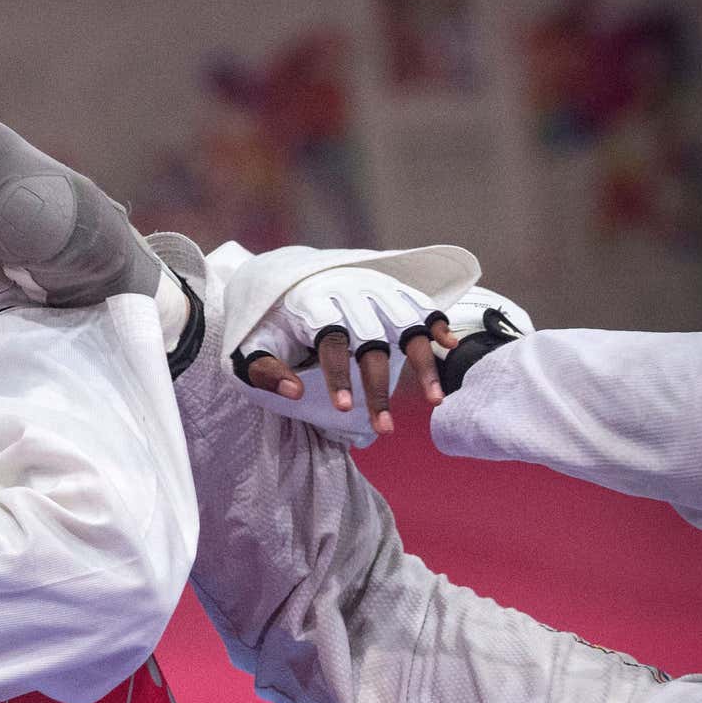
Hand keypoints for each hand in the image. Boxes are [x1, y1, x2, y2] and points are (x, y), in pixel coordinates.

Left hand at [237, 267, 457, 434]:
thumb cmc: (271, 320)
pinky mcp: (392, 289)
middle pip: (372, 341)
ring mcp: (375, 289)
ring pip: (407, 325)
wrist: (284, 273)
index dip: (338, 375)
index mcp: (312, 304)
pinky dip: (438, 322)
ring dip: (424, 363)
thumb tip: (292, 392)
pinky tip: (450, 345)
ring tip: (436, 400)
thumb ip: (265, 368)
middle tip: (384, 429)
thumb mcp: (252, 342)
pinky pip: (421, 303)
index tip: (344, 409)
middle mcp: (348, 293)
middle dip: (379, 387)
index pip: (330, 342)